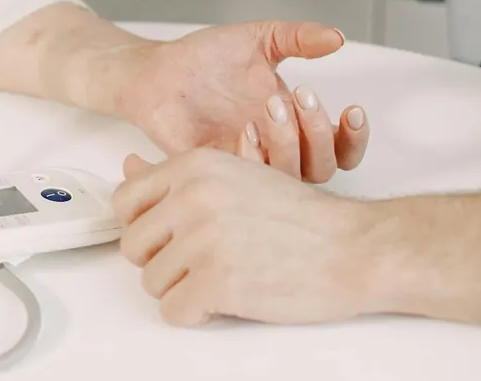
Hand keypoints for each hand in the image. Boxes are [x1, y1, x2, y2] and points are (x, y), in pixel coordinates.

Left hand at [109, 21, 368, 182]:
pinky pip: (243, 184)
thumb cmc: (205, 58)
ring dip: (288, 144)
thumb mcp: (257, 39)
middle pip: (321, 169)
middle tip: (300, 95)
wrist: (157, 69)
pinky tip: (245, 128)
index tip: (352, 109)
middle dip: (320, 134)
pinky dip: (252, 158)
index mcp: (292, 123)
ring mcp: (244, 162)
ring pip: (287, 181)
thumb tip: (337, 37)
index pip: (340, 150)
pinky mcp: (213, 171)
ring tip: (270, 105)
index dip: (354, 138)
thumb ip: (297, 37)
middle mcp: (273, 149)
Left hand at [112, 150, 377, 326]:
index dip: (144, 226)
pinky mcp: (215, 281)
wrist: (356, 248)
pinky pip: (173, 312)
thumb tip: (128, 166)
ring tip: (224, 278)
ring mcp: (201, 240)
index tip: (169, 236)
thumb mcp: (235, 177)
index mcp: (193, 167)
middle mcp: (191, 197)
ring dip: (182, 289)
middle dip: (162, 261)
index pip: (125, 201)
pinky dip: (195, 314)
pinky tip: (226, 299)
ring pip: (152, 282)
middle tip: (203, 262)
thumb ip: (177, 177)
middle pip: (133, 246)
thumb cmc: (302, 218)